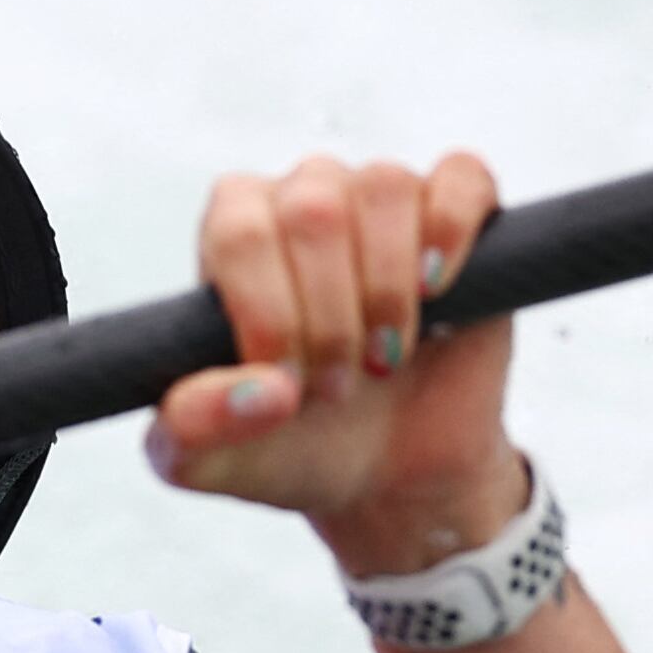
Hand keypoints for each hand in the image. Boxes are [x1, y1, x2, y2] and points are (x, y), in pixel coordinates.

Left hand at [149, 152, 524, 575]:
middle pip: (313, 209)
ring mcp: (380, 200)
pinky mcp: (459, 214)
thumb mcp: (214, 462)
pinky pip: (462, 177)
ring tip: (387, 357)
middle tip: (338, 387)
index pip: (241, 233)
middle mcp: (302, 199)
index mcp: (233, 236)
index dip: (270, 313)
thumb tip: (260, 388)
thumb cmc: (293, 447)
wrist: (390, 475)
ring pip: (384, 188)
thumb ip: (191, 430)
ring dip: (388, 288)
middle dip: (331, 317)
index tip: (289, 386)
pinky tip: (436, 288)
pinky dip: (451, 228)